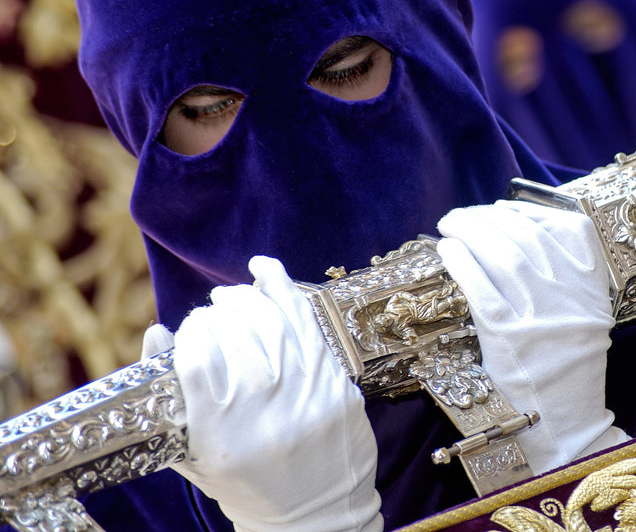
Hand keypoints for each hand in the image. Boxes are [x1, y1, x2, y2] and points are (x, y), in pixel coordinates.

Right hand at [144, 256, 381, 531]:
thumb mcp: (194, 454)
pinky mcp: (336, 385)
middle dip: (217, 312)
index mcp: (221, 435)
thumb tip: (156, 332)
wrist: (316, 515)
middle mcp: (264, 413)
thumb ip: (169, 398)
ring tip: (231, 296)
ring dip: (246, 298)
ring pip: (272, 322)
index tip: (188, 330)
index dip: (189, 332)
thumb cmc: (246, 484)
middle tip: (212, 311)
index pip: (196, 359)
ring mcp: (306, 396)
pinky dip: (285, 289)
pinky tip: (265, 271)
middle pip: (235, 334)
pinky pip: (308, 324)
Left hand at [437, 200, 628, 473]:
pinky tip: (448, 251)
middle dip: (488, 217)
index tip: (502, 207)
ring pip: (503, 254)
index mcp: (592, 291)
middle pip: (527, 236)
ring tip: (450, 225)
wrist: (564, 426)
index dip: (531, 212)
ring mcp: (540, 317)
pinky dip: (462, 262)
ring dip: (471, 230)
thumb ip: (567, 281)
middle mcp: (571, 298)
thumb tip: (515, 236)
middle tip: (461, 215)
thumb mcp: (585, 320)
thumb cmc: (566, 371)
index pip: (571, 229)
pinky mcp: (508, 339)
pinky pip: (481, 287)